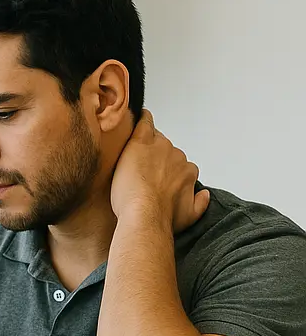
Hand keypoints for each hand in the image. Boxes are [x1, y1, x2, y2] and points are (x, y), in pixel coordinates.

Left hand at [111, 109, 209, 232]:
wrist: (145, 216)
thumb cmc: (163, 218)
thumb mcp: (190, 215)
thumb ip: (200, 202)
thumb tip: (204, 194)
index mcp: (188, 171)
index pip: (177, 164)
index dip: (164, 171)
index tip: (155, 178)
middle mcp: (178, 156)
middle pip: (165, 151)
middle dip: (153, 159)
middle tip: (138, 173)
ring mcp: (160, 147)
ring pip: (153, 140)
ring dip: (145, 147)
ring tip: (131, 161)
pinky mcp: (141, 143)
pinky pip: (144, 123)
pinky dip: (142, 119)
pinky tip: (138, 117)